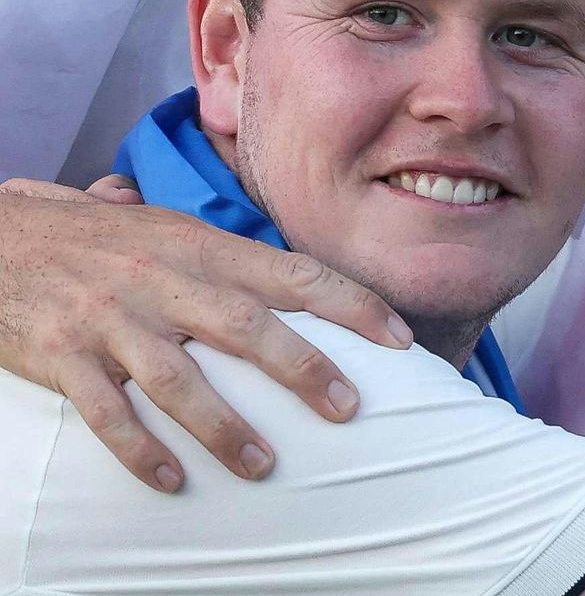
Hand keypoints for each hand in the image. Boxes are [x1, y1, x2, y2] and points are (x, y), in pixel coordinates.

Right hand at [0, 174, 412, 492]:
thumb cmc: (91, 236)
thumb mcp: (163, 227)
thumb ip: (221, 250)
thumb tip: (282, 261)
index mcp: (201, 248)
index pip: (294, 273)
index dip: (352, 305)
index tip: (400, 338)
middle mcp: (164, 282)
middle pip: (248, 328)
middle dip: (304, 369)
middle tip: (349, 409)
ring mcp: (112, 320)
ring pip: (180, 380)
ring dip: (225, 427)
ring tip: (265, 465)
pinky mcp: (62, 356)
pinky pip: (106, 412)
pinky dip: (139, 449)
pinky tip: (170, 479)